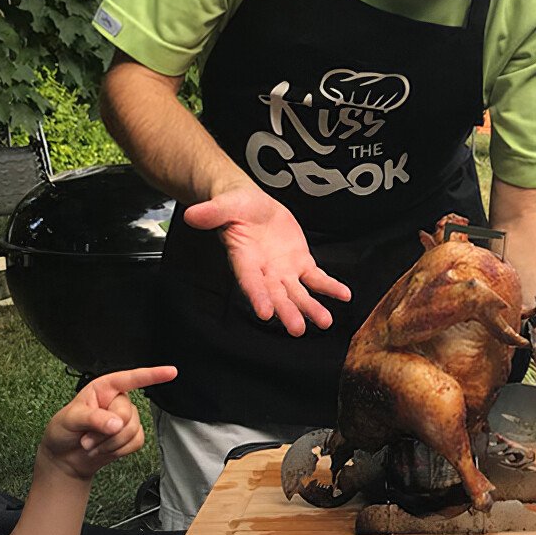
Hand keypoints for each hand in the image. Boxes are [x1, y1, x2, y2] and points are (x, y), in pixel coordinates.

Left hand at [39, 367, 175, 480]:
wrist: (65, 459)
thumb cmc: (63, 431)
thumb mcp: (69, 420)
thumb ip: (93, 418)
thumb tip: (116, 423)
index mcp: (104, 388)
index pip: (131, 379)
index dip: (152, 375)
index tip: (171, 372)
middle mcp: (117, 401)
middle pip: (127, 414)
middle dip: (105, 432)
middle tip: (86, 438)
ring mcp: (126, 419)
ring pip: (132, 430)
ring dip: (108, 444)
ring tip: (91, 445)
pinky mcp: (131, 437)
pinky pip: (135, 443)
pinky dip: (117, 451)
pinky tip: (103, 450)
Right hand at [184, 185, 351, 335]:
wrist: (251, 206)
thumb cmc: (234, 206)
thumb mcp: (223, 205)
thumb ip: (210, 212)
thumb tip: (191, 214)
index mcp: (244, 259)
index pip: (250, 282)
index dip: (257, 296)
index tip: (264, 313)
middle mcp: (264, 271)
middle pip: (276, 295)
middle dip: (286, 311)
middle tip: (297, 329)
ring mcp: (284, 270)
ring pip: (298, 292)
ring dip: (311, 307)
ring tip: (324, 321)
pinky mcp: (300, 263)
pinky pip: (317, 278)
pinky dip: (330, 287)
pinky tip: (344, 296)